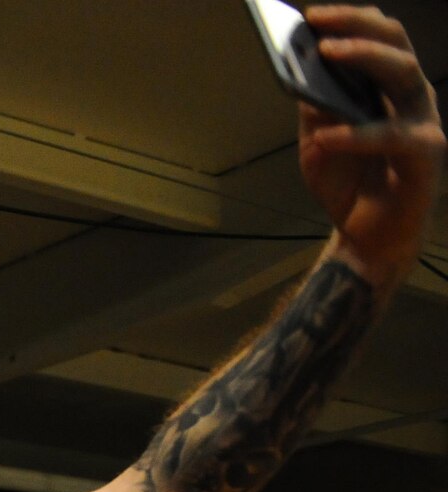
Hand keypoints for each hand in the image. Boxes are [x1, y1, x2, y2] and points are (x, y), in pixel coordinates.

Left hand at [298, 6, 443, 284]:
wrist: (365, 237)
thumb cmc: (347, 184)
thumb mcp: (316, 142)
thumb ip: (314, 108)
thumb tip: (298, 69)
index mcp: (386, 89)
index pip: (377, 40)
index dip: (348, 22)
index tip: (311, 14)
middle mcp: (410, 96)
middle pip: (395, 44)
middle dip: (357, 27)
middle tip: (319, 22)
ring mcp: (422, 121)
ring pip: (404, 73)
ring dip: (364, 58)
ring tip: (326, 54)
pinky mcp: (425, 153)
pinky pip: (393, 135)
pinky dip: (356, 134)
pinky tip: (326, 136)